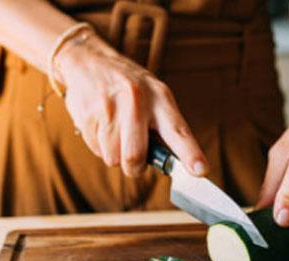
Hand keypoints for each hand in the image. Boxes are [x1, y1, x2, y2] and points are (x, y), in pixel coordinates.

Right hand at [53, 31, 207, 176]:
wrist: (89, 62)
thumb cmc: (129, 86)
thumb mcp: (153, 95)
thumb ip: (165, 127)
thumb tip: (172, 163)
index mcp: (160, 97)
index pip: (178, 131)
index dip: (190, 154)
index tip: (200, 171)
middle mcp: (136, 100)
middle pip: (135, 156)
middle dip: (134, 167)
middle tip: (134, 160)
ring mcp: (110, 107)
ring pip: (113, 158)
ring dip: (114, 154)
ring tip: (115, 132)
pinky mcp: (88, 115)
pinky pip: (96, 149)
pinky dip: (99, 145)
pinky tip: (101, 125)